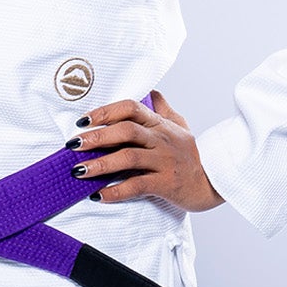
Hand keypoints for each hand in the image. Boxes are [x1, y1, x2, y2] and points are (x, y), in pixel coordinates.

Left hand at [65, 89, 223, 211]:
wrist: (213, 183)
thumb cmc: (192, 155)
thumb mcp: (181, 126)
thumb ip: (163, 109)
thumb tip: (152, 91)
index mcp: (160, 124)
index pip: (132, 108)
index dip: (106, 111)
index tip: (83, 120)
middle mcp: (161, 140)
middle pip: (126, 131)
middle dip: (97, 136)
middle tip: (74, 144)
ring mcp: (164, 162)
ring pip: (129, 158)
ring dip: (101, 164)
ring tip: (79, 171)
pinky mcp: (166, 184)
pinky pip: (137, 186)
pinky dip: (116, 191)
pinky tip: (98, 195)